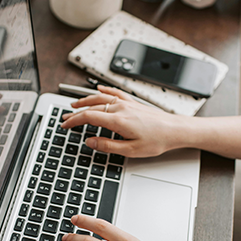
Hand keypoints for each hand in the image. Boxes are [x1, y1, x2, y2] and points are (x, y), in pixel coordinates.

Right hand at [61, 85, 186, 157]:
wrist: (175, 130)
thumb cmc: (157, 140)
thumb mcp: (130, 150)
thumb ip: (107, 145)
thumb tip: (90, 142)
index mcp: (118, 120)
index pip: (89, 117)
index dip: (74, 121)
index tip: (65, 125)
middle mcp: (121, 108)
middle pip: (92, 107)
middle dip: (76, 113)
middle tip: (65, 119)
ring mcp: (127, 103)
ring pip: (101, 98)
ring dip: (85, 100)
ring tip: (75, 105)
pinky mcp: (134, 103)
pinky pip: (115, 93)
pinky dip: (105, 91)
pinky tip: (99, 89)